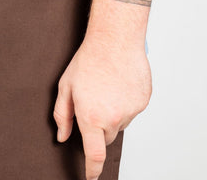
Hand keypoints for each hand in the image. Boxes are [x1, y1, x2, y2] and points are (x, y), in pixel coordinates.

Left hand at [53, 36, 151, 179]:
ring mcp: (131, 111)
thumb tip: (62, 135)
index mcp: (91, 116)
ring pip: (121, 123)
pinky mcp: (143, 101)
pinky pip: (133, 110)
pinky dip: (126, 102)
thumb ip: (62, 115)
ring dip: (114, 113)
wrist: (114, 39)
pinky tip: (119, 83)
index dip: (92, 170)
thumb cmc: (89, 59)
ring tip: (107, 87)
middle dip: (99, 127)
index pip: (94, 155)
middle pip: (107, 137)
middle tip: (94, 102)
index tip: (91, 177)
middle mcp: (113, 118)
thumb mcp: (66, 86)